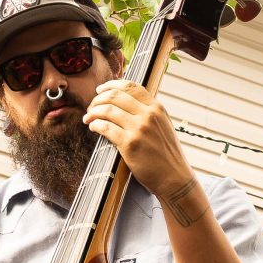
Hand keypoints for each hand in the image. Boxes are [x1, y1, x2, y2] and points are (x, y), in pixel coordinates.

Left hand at [84, 79, 189, 199]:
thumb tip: (126, 103)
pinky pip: (105, 127)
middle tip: (91, 108)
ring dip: (93, 112)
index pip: (131, 86)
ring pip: (107, 110)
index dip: (111, 85)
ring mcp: (139, 129)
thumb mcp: (163, 126)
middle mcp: (148, 115)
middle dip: (98, 99)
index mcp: (157, 108)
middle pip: (115, 96)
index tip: (101, 89)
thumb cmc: (167, 154)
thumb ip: (149, 113)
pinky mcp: (129, 144)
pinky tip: (93, 127)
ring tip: (88, 118)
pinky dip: (95, 125)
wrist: (174, 177)